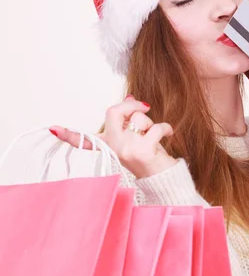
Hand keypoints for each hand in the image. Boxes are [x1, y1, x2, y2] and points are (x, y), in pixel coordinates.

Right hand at [49, 95, 178, 178]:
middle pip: (114, 112)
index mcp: (107, 145)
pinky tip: (168, 134)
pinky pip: (156, 127)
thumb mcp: (135, 136)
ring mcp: (126, 149)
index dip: (68, 134)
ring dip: (151, 123)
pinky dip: (166, 128)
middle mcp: (113, 148)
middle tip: (144, 108)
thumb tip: (130, 96)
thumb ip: (128, 119)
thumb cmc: (148, 155)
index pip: (84, 140)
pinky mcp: (143, 151)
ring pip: (139, 118)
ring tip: (153, 136)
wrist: (162, 179)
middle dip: (131, 105)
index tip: (52, 129)